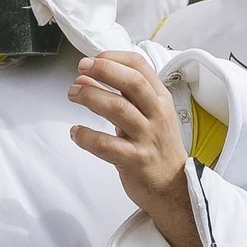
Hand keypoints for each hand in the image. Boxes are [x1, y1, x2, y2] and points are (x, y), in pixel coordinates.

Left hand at [69, 52, 190, 220]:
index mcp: (161, 99)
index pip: (140, 66)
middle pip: (132, 82)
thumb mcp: (148, 115)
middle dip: (103, 70)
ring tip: (73, 94)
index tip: (93, 59)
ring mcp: (148, 137)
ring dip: (90, 96)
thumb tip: (87, 77)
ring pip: (117, 108)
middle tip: (81, 69)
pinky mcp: (136, 160)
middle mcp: (157, 114)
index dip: (114, 58)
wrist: (173, 188)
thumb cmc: (157, 147)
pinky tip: (75, 132)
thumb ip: (122, 96)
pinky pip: (106, 145)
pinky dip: (86, 136)